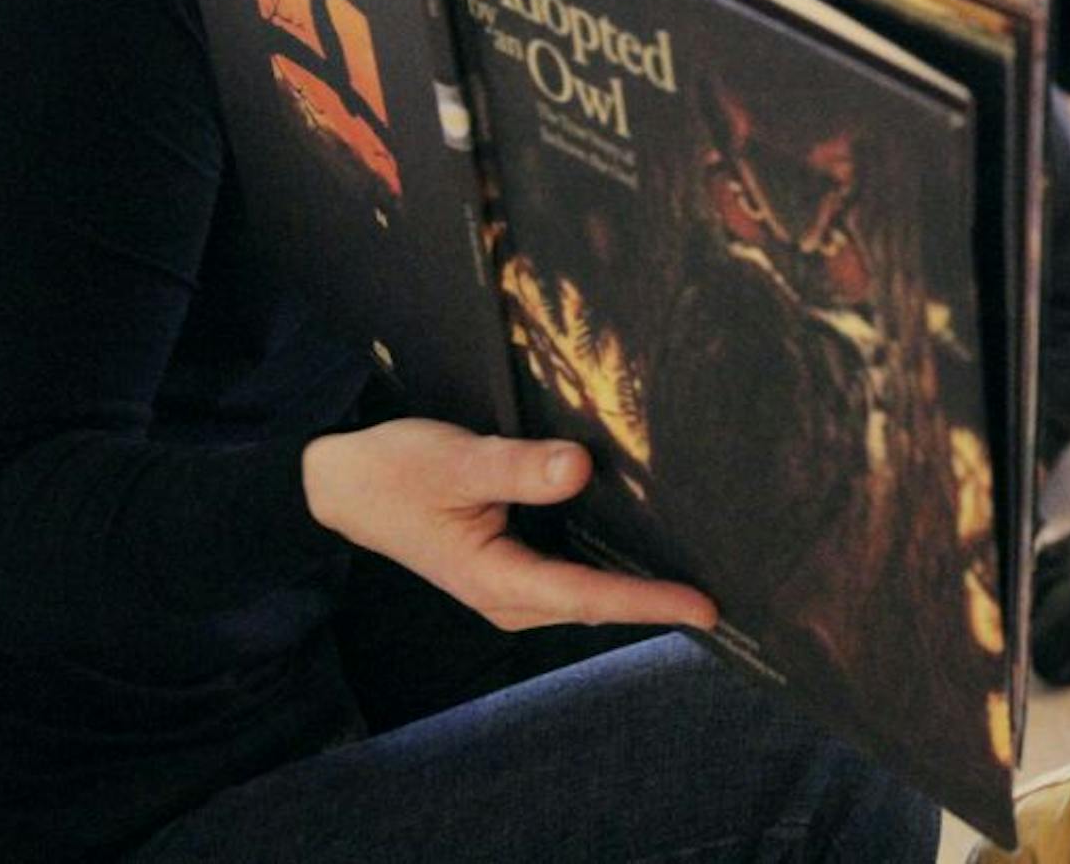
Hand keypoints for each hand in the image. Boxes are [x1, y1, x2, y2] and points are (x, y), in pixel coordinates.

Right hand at [302, 419, 716, 632]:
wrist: (343, 482)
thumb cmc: (396, 470)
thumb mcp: (456, 461)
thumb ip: (518, 468)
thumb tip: (579, 469)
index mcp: (497, 580)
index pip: (589, 599)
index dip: (649, 602)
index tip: (705, 607)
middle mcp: (509, 596)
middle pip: (596, 606)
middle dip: (656, 603)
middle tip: (726, 595)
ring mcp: (509, 586)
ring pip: (585, 595)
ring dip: (636, 589)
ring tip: (700, 578)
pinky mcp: (510, 567)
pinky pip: (571, 577)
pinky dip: (610, 571)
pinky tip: (644, 550)